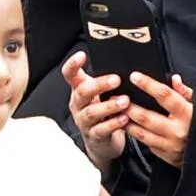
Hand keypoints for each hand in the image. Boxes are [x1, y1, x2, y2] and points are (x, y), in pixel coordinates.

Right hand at [63, 53, 128, 168]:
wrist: (101, 141)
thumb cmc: (103, 111)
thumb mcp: (100, 93)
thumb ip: (106, 79)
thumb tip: (125, 61)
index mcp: (79, 90)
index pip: (69, 75)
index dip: (72, 65)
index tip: (82, 55)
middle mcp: (78, 104)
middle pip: (82, 92)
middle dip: (99, 85)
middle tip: (116, 80)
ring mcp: (84, 121)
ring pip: (92, 112)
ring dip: (109, 106)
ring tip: (125, 101)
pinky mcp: (94, 136)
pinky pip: (102, 129)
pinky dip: (114, 123)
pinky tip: (125, 118)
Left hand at [125, 72, 194, 167]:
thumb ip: (186, 93)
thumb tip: (173, 79)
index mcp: (188, 115)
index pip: (165, 96)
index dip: (148, 85)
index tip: (134, 76)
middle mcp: (177, 131)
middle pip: (146, 117)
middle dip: (129, 106)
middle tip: (117, 97)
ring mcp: (170, 146)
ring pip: (141, 133)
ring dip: (127, 122)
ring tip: (116, 112)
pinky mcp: (165, 156)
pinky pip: (146, 143)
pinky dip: (136, 134)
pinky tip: (127, 126)